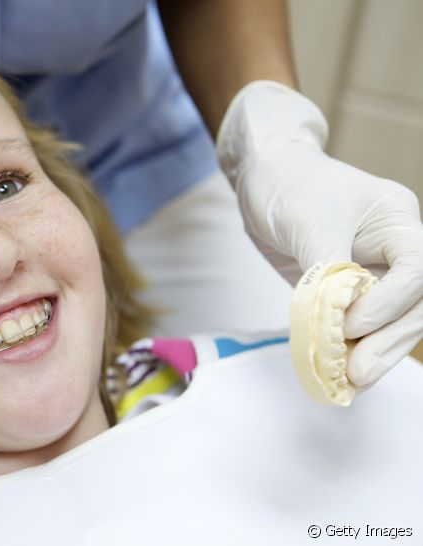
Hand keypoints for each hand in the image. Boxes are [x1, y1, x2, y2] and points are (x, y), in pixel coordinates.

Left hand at [217, 81, 422, 387]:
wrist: (262, 178)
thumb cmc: (288, 184)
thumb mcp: (307, 220)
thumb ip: (326, 267)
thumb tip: (337, 315)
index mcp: (397, 222)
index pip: (416, 270)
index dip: (388, 303)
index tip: (349, 322)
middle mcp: (394, 249)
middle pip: (414, 304)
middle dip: (388, 340)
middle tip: (357, 373)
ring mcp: (374, 272)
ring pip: (392, 321)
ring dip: (373, 353)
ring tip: (349, 382)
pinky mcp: (348, 291)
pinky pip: (359, 325)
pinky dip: (350, 349)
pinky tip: (338, 375)